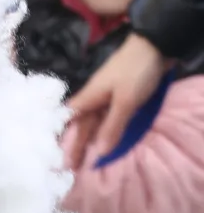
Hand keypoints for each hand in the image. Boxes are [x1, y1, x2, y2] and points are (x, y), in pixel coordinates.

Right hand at [64, 34, 169, 168]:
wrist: (156, 44)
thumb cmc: (136, 72)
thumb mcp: (125, 102)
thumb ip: (112, 127)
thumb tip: (99, 154)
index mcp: (89, 98)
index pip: (68, 120)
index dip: (61, 136)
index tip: (56, 155)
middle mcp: (94, 98)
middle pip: (81, 124)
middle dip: (75, 144)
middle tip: (71, 167)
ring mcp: (107, 96)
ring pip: (94, 121)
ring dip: (89, 139)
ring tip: (84, 158)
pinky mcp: (120, 95)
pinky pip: (106, 117)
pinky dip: (103, 130)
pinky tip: (103, 138)